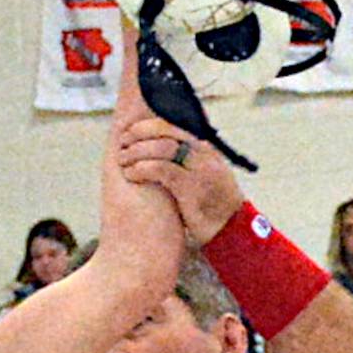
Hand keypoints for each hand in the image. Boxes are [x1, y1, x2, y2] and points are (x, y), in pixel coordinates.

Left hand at [115, 115, 245, 246]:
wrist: (230, 228)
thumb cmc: (209, 203)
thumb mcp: (201, 174)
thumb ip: (185, 159)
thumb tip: (158, 149)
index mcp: (203, 146)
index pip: (172, 124)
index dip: (148, 125)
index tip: (130, 132)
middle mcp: (202, 152)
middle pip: (166, 130)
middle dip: (140, 133)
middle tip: (122, 143)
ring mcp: (198, 168)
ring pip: (163, 147)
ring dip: (137, 151)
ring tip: (122, 160)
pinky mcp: (191, 187)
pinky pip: (162, 169)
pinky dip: (142, 169)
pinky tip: (131, 174)